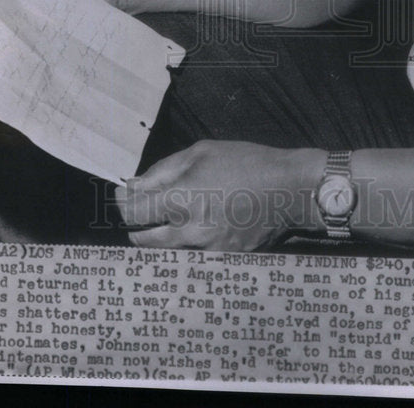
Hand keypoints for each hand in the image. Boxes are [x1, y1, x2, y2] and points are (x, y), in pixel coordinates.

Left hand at [116, 140, 325, 249]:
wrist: (290, 188)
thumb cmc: (247, 162)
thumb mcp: (202, 152)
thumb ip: (163, 171)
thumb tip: (135, 185)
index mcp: (182, 199)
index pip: (133, 213)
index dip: (123, 203)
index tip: (124, 195)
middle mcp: (190, 231)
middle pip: (143, 240)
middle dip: (137, 225)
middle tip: (143, 211)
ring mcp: (207, 250)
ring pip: (166, 253)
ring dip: (161, 239)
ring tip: (169, 220)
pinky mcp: (224, 261)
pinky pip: (192, 259)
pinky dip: (186, 248)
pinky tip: (194, 231)